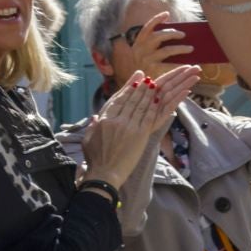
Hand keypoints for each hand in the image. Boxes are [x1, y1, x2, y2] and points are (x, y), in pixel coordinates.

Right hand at [81, 66, 203, 184]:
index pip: (118, 98)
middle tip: (148, 76)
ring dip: (150, 92)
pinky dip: (156, 105)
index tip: (136, 77)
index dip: (128, 87)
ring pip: (141, 105)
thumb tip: (97, 116)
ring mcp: (129, 126)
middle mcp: (116, 120)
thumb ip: (94, 125)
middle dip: (141, 86)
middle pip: (131, 99)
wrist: (104, 174)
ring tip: (156, 82)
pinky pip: (150, 116)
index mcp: (104, 119)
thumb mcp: (88, 139)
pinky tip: (161, 96)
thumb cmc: (95, 159)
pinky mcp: (140, 134)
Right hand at [131, 11, 193, 78]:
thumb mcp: (145, 54)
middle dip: (172, 33)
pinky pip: (170, 65)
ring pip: (167, 50)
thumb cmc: (145, 67)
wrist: (137, 86)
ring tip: (191, 48)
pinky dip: (181, 64)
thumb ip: (155, 45)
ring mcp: (147, 60)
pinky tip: (190, 64)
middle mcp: (140, 50)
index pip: (146, 28)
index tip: (167, 13)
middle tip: (184, 34)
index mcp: (138, 43)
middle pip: (158, 36)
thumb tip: (177, 35)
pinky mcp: (153, 70)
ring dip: (181, 48)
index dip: (156, 19)